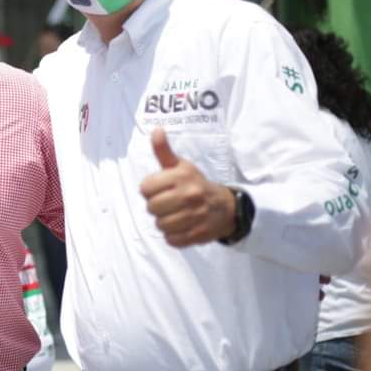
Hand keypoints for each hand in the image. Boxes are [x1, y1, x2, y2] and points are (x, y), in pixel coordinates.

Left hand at [139, 129, 235, 247]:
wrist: (225, 207)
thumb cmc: (195, 184)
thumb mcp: (181, 166)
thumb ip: (164, 151)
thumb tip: (156, 130)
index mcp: (181, 177)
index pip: (145, 189)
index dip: (150, 190)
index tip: (161, 189)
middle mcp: (188, 195)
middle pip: (151, 208)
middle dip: (157, 207)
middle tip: (169, 203)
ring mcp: (194, 216)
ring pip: (160, 225)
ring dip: (165, 222)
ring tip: (176, 215)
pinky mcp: (198, 234)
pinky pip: (171, 240)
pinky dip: (173, 236)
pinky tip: (182, 226)